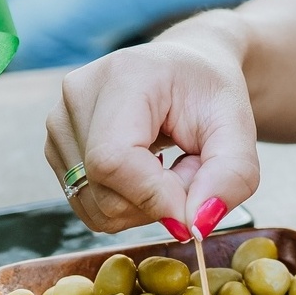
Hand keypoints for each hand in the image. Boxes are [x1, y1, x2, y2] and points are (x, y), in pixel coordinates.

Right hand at [45, 13, 259, 232]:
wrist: (188, 69)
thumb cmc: (210, 92)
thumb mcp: (239, 126)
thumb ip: (230, 174)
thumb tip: (195, 225)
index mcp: (124, 75)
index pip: (114, 160)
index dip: (154, 198)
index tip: (194, 213)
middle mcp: (78, 95)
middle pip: (103, 190)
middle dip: (158, 201)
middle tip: (191, 168)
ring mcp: (59, 122)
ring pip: (95, 207)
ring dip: (144, 204)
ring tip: (168, 164)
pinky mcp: (57, 147)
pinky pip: (90, 206)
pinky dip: (126, 202)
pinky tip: (145, 169)